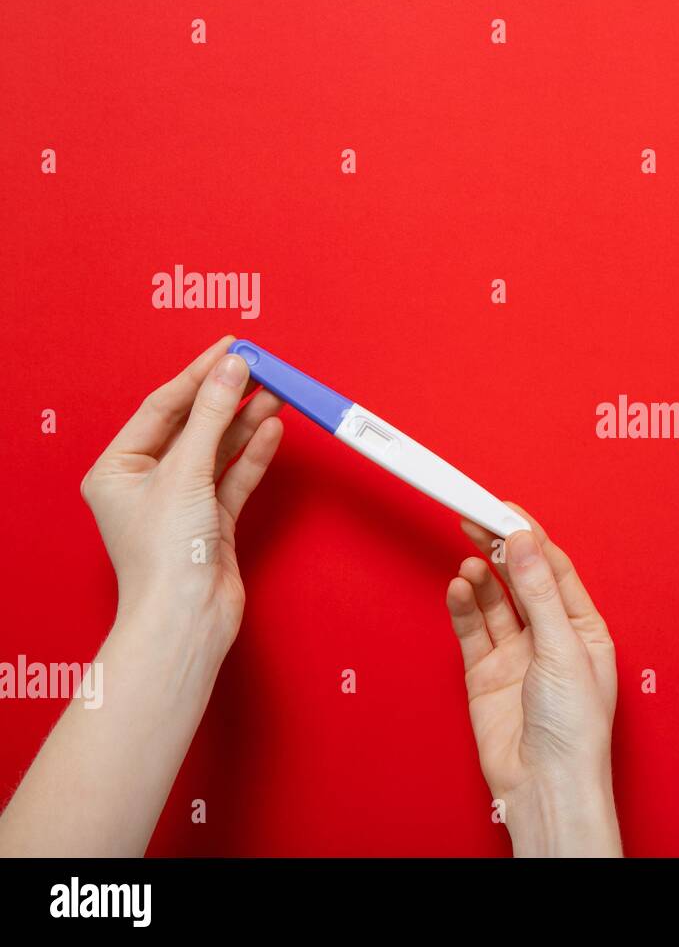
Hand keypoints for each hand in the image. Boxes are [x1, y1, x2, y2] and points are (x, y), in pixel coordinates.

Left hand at [81, 336, 283, 649]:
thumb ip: (214, 416)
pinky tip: (272, 429)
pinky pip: (236, 475)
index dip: (199, 374)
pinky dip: (255, 453)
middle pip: (193, 425)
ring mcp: (182, 501)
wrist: (187, 617)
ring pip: (219, 448)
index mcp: (117, 468)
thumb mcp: (187, 472)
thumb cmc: (164, 557)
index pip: (163, 406)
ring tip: (275, 391)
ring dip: (246, 420)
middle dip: (227, 396)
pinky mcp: (213, 520)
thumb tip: (232, 369)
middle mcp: (146, 483)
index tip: (230, 347)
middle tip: (259, 366)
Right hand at [446, 507, 620, 856]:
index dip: (530, 536)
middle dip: (500, 549)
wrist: (545, 785)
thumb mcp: (562, 647)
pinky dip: (464, 606)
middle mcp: (550, 638)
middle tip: (475, 517)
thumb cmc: (573, 727)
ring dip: (482, 577)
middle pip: (521, 579)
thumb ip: (538, 592)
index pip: (555, 568)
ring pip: (495, 602)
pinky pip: (473, 629)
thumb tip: (525, 541)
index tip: (505, 508)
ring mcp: (516, 655)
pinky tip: (459, 587)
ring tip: (468, 558)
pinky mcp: (486, 674)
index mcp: (584, 629)